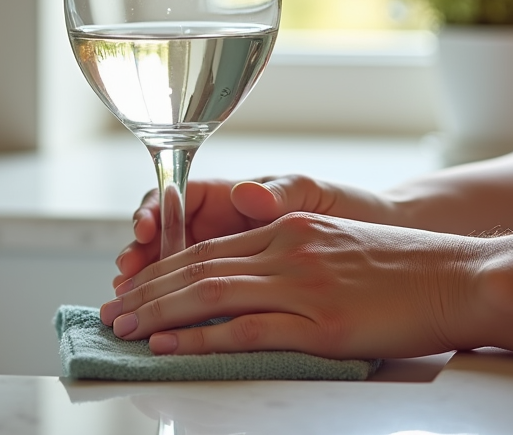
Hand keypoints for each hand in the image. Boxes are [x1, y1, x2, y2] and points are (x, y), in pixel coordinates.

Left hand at [101, 212, 481, 359]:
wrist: (461, 276)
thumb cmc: (405, 268)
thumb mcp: (337, 246)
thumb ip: (290, 254)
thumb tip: (246, 282)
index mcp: (289, 227)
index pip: (209, 247)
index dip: (163, 268)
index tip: (133, 285)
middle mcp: (288, 247)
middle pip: (198, 267)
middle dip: (147, 290)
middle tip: (110, 309)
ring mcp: (303, 284)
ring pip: (211, 294)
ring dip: (158, 312)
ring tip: (123, 327)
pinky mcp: (322, 322)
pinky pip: (247, 329)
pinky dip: (201, 338)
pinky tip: (170, 345)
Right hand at [114, 175, 397, 286]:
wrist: (389, 253)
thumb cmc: (350, 212)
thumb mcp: (316, 196)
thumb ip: (280, 193)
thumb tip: (246, 194)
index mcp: (234, 194)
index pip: (179, 196)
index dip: (154, 212)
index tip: (143, 231)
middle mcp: (224, 221)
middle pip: (168, 236)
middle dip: (141, 258)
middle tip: (124, 282)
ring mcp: (230, 252)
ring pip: (176, 266)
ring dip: (150, 284)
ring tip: (129, 302)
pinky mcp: (241, 281)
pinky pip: (199, 290)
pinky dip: (177, 302)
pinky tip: (161, 320)